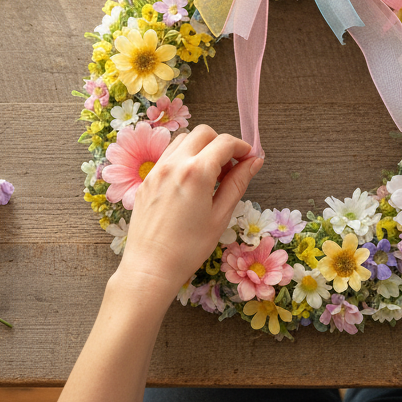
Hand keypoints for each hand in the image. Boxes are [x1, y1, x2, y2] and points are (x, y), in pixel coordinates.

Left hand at [117, 124, 261, 303]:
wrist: (150, 268)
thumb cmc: (189, 248)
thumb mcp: (220, 216)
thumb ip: (238, 183)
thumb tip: (254, 162)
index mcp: (197, 172)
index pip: (225, 142)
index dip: (242, 147)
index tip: (249, 159)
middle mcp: (175, 164)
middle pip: (203, 133)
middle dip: (221, 143)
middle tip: (230, 168)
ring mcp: (157, 170)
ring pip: (184, 140)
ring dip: (201, 148)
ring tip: (210, 175)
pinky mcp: (147, 180)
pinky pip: (168, 156)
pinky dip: (184, 158)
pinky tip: (190, 183)